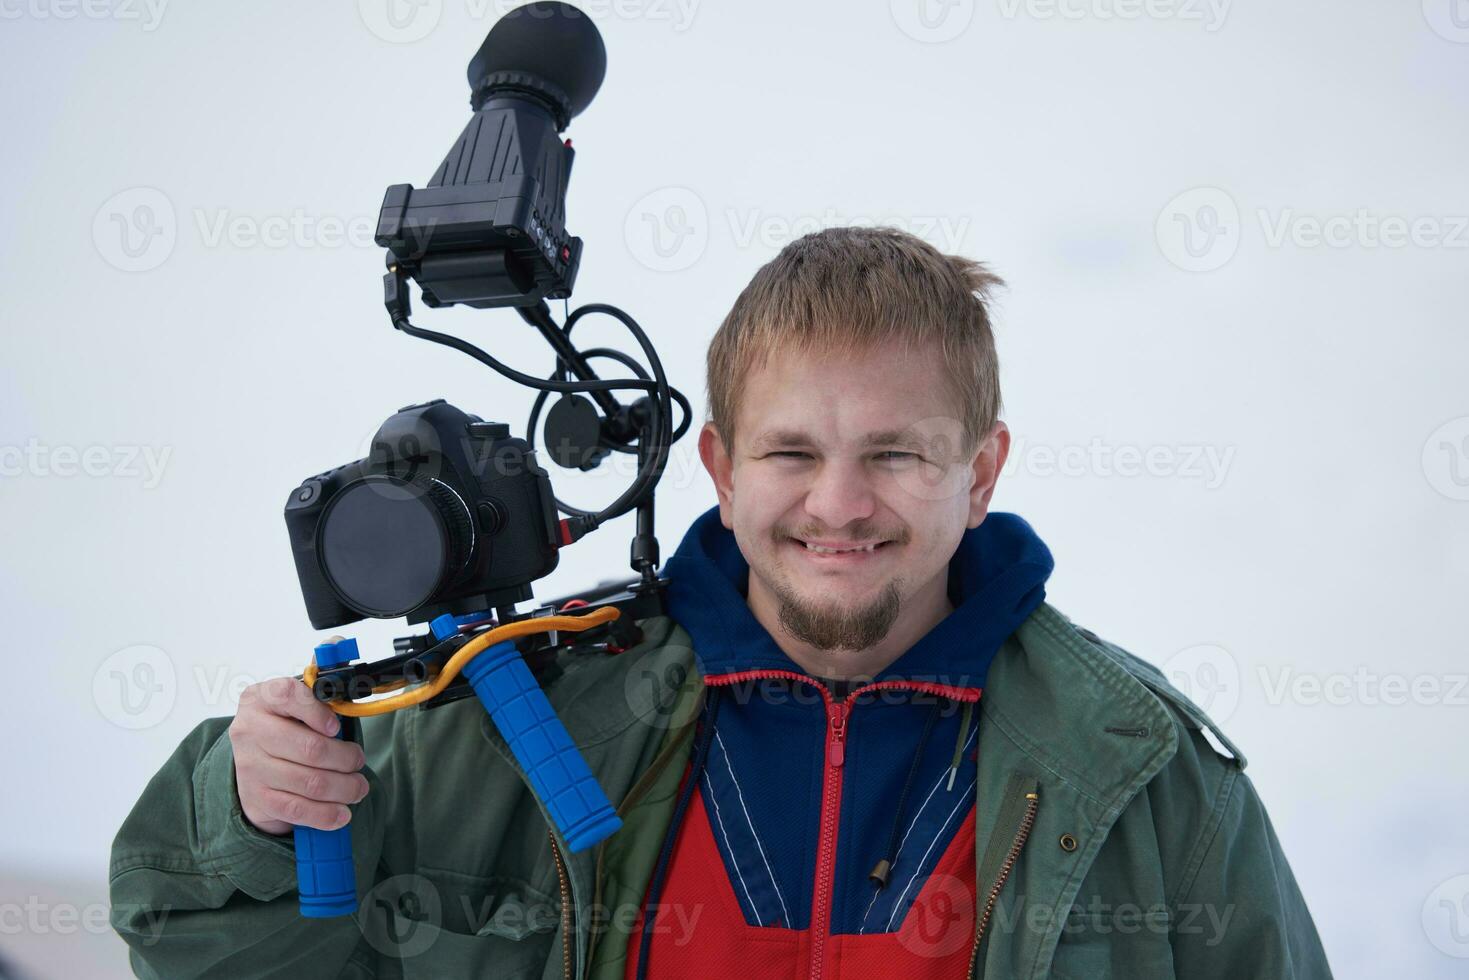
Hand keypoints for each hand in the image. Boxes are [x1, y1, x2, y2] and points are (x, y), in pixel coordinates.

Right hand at [228, 676, 368, 835]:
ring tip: (358, 788)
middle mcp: (250, 730)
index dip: (317, 712)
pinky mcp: (256, 797)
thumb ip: (320, 704)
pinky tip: (342, 814)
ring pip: (309, 782)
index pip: (288, 696)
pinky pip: (297, 809)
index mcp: (261, 699)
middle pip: (310, 748)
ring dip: (343, 788)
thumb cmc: (285, 725)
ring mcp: (250, 766)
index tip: (336, 726)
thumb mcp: (295, 705)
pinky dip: (325, 814)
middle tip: (358, 762)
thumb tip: (351, 714)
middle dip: (345, 759)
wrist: (252, 758)